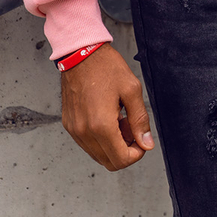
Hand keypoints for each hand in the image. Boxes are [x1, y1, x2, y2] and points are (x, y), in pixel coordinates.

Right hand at [60, 43, 154, 170]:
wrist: (80, 53)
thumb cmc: (106, 67)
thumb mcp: (131, 90)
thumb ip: (140, 120)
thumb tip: (147, 144)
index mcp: (101, 125)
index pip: (121, 160)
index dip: (137, 154)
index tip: (142, 139)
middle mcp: (84, 132)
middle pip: (109, 162)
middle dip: (125, 151)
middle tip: (131, 128)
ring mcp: (74, 130)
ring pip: (98, 155)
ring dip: (112, 145)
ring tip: (119, 120)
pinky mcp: (70, 125)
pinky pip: (87, 144)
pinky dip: (100, 139)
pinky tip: (106, 118)